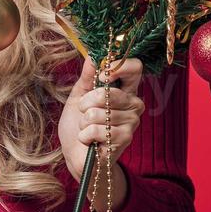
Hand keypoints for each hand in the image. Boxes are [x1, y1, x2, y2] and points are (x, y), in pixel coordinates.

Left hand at [58, 56, 144, 185]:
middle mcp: (133, 104)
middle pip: (110, 92)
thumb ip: (87, 76)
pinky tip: (89, 141)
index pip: (135, 67)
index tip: (100, 76)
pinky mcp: (125, 139)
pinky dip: (85, 135)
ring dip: (84, 122)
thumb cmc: (78, 124)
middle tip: (84, 111)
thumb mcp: (79, 95)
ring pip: (99, 112)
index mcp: (125, 89)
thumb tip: (92, 57)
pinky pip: (97, 129)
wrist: (75, 154)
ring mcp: (131, 122)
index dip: (117, 67)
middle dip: (88, 102)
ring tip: (87, 128)